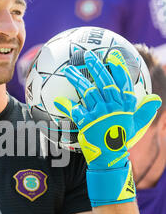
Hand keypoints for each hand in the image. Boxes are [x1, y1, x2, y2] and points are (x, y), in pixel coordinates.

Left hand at [54, 50, 160, 205]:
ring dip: (77, 79)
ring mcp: (100, 114)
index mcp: (126, 106)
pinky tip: (58, 100)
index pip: (124, 83)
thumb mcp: (136, 125)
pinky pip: (75, 110)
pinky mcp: (87, 123)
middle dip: (96, 67)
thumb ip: (144, 111)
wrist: (110, 158)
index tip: (114, 55)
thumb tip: (156, 99)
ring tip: (68, 70)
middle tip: (87, 55)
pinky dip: (66, 105)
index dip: (119, 68)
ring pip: (87, 92)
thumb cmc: (122, 139)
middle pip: (104, 82)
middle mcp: (113, 108)